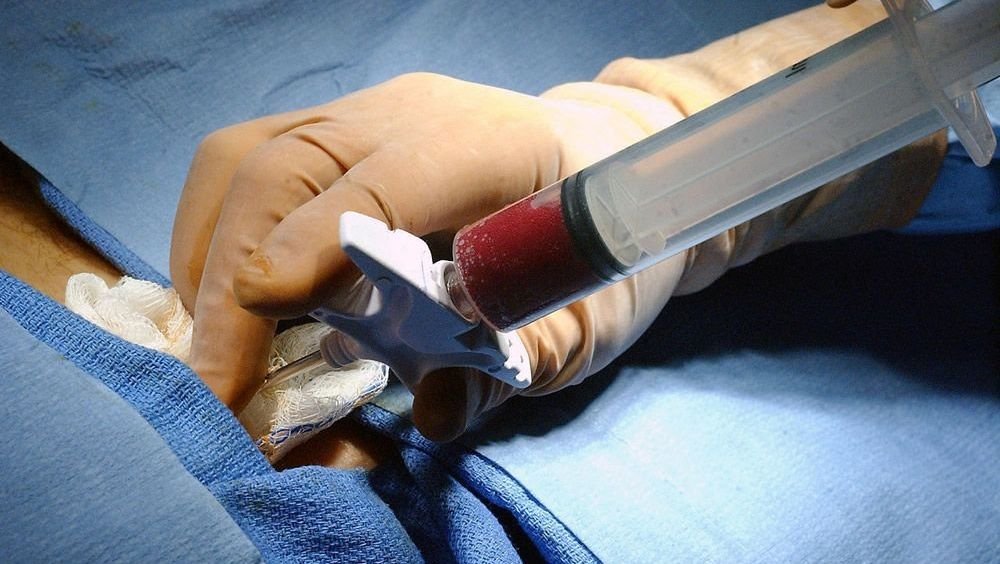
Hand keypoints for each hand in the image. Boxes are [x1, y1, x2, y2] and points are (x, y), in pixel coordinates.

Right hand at [171, 72, 683, 420]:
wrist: (599, 171)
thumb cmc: (597, 250)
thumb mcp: (584, 318)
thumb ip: (515, 364)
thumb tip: (427, 414)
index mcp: (489, 145)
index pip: (384, 182)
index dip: (310, 247)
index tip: (261, 317)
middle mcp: (410, 113)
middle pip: (285, 166)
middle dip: (230, 278)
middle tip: (216, 386)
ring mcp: (364, 116)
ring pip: (245, 158)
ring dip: (208, 259)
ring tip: (214, 354)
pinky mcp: (333, 136)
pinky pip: (244, 167)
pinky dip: (216, 240)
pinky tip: (228, 308)